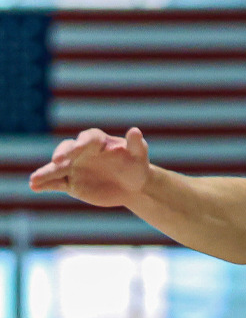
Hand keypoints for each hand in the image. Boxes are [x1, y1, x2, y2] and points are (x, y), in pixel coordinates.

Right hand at [27, 127, 152, 208]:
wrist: (132, 186)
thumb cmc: (136, 166)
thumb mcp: (139, 155)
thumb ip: (136, 144)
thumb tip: (135, 130)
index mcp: (97, 142)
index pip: (87, 138)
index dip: (83, 142)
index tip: (79, 148)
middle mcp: (81, 152)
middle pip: (67, 149)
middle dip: (62, 154)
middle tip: (57, 161)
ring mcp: (73, 167)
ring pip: (56, 168)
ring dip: (45, 173)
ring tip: (34, 179)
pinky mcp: (71, 182)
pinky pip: (56, 183)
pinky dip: (45, 184)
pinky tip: (34, 187)